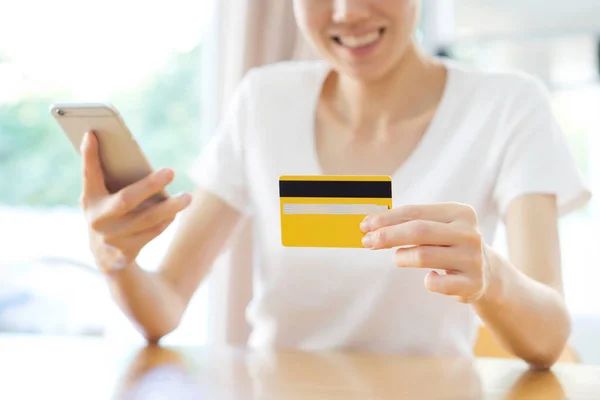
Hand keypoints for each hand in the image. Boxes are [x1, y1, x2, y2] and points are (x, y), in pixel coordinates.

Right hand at [80, 132, 191, 274]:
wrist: (104, 256)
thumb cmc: (110, 213)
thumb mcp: (103, 198)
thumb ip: (111, 179)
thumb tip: (130, 154)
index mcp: (90, 200)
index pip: (88, 174)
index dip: (89, 155)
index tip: (93, 133)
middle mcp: (98, 219)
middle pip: (126, 200)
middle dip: (150, 185)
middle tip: (171, 171)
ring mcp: (112, 237)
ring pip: (146, 220)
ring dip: (169, 207)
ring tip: (187, 197)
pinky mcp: (126, 252)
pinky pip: (152, 233)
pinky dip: (166, 221)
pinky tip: (176, 211)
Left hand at [360, 203, 491, 303]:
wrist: (487, 274)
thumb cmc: (450, 245)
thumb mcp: (439, 227)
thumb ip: (410, 223)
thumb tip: (372, 226)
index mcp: (460, 212)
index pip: (415, 211)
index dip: (387, 218)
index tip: (365, 225)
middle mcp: (469, 233)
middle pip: (418, 231)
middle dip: (387, 236)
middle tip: (367, 242)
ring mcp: (473, 259)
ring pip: (422, 256)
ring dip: (402, 257)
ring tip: (399, 258)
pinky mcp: (472, 284)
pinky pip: (435, 284)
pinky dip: (427, 281)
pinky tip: (430, 278)